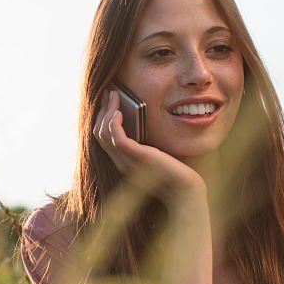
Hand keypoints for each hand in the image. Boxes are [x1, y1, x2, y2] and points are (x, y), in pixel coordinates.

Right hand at [93, 90, 206, 205]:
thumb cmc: (175, 172)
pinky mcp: (136, 157)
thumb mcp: (157, 153)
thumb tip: (141, 118)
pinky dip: (113, 122)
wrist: (184, 190)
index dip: (103, 118)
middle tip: (110, 93)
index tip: (110, 101)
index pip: (103, 138)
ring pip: (103, 133)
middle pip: (99, 133)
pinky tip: (119, 111)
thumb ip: (146, 141)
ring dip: (106, 112)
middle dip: (102, 111)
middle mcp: (120, 162)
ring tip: (114, 96)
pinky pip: (116, 137)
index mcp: (123, 161)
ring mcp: (126, 160)